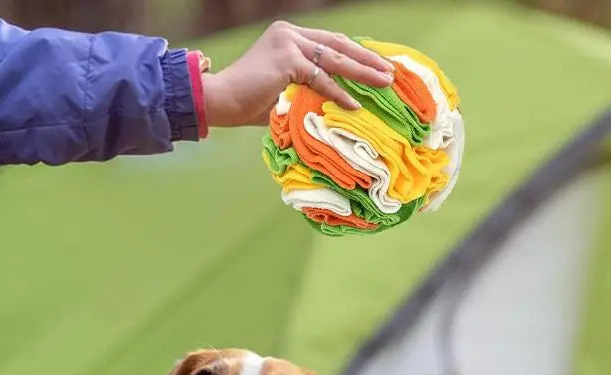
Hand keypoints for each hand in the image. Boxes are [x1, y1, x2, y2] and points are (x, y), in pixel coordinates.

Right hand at [201, 20, 394, 127]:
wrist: (219, 101)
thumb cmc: (246, 103)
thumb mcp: (284, 91)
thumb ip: (308, 89)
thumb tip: (337, 104)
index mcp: (289, 37)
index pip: (331, 43)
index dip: (356, 55)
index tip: (377, 67)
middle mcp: (289, 33)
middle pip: (339, 44)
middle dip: (367, 59)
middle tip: (390, 72)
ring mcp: (288, 42)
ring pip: (335, 58)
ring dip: (362, 72)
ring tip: (384, 83)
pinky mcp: (286, 58)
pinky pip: (321, 78)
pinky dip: (339, 93)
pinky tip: (355, 105)